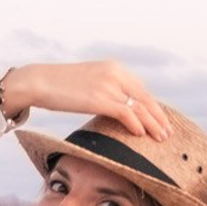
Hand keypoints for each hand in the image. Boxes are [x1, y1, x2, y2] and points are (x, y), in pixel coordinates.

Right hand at [0, 60, 173, 139]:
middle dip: (159, 116)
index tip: (160, 119)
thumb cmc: (59, 85)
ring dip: (153, 124)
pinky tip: (141, 135)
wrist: (38, 81)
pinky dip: (136, 124)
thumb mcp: (88, 81)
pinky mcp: (99, 98)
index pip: (141, 89)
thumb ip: (104, 88)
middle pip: (146, 98)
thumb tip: (114, 106)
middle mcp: (115, 74)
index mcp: (114, 68)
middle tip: (168, 132)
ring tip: (161, 138)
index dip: (153, 106)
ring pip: (140, 107)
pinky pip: (126, 113)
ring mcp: (108, 86)